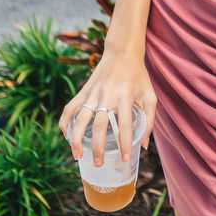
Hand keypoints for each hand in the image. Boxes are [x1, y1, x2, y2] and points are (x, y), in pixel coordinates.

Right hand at [58, 50, 156, 168]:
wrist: (122, 51)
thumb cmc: (138, 76)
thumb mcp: (149, 95)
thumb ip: (149, 120)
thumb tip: (142, 145)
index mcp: (126, 97)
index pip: (126, 125)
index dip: (125, 144)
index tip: (125, 159)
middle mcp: (108, 95)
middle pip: (100, 125)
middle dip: (99, 147)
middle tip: (99, 164)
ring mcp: (93, 93)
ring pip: (81, 118)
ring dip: (77, 139)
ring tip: (78, 156)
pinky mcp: (84, 90)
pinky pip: (70, 108)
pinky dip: (65, 122)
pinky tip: (67, 136)